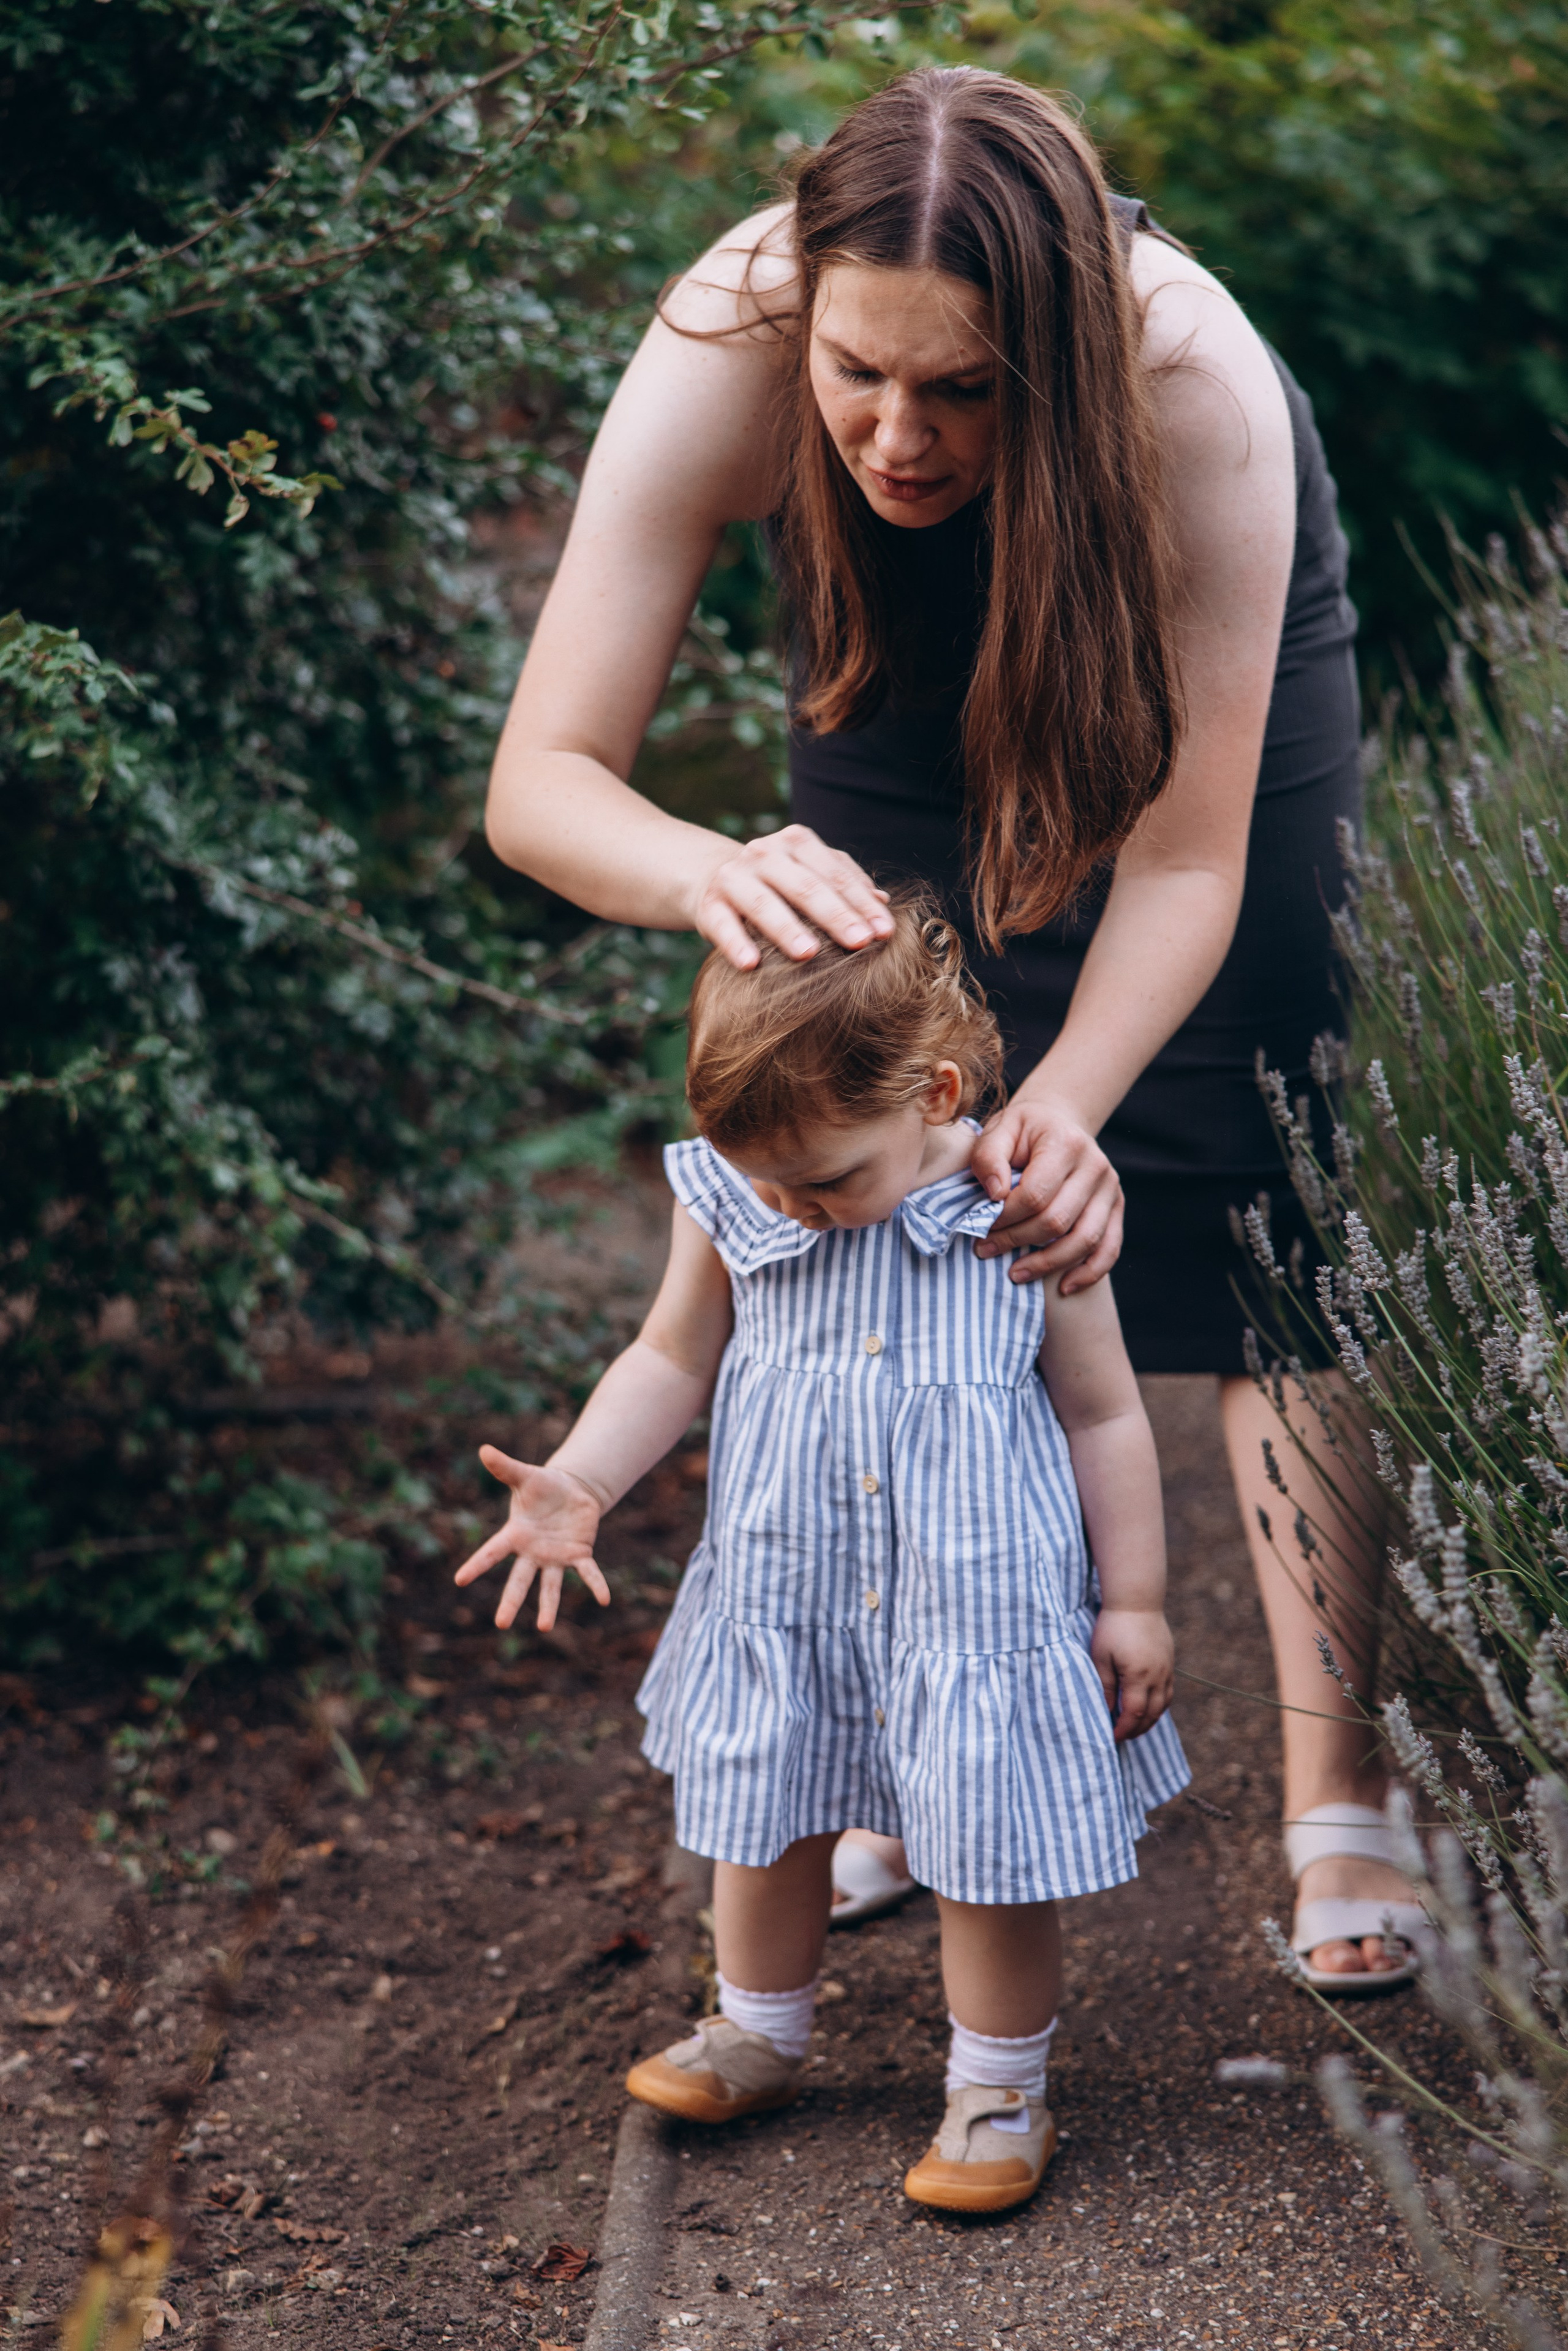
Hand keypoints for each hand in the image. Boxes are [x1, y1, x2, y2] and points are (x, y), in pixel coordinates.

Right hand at [454, 1446, 611, 1631]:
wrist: (571, 1490)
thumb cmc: (542, 1486)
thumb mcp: (524, 1475)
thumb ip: (505, 1467)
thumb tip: (484, 1449)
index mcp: (515, 1535)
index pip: (492, 1552)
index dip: (477, 1565)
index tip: (460, 1580)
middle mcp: (532, 1552)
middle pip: (519, 1580)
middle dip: (511, 1601)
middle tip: (501, 1624)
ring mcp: (555, 1557)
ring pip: (550, 1586)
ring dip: (548, 1606)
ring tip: (544, 1627)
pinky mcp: (578, 1554)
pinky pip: (588, 1573)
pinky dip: (596, 1585)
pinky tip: (605, 1599)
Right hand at [691, 824, 892, 969]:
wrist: (715, 878)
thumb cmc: (779, 883)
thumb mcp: (812, 874)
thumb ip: (845, 884)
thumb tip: (883, 902)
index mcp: (798, 842)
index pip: (837, 874)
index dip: (862, 903)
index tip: (885, 932)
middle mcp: (765, 853)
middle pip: (806, 887)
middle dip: (836, 916)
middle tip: (860, 943)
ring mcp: (735, 876)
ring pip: (764, 903)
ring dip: (787, 929)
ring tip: (809, 954)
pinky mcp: (709, 904)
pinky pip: (723, 925)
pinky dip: (736, 944)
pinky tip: (751, 964)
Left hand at [971, 1094, 1122, 1291]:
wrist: (1059, 1123)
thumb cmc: (1023, 1131)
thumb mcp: (999, 1130)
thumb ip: (989, 1157)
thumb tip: (995, 1194)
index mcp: (1066, 1144)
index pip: (1035, 1195)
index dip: (1005, 1218)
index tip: (979, 1227)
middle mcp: (1096, 1167)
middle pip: (1057, 1220)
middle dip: (1017, 1241)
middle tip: (985, 1250)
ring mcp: (1111, 1189)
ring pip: (1084, 1240)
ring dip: (1047, 1263)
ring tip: (1015, 1274)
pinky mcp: (1116, 1207)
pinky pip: (1109, 1248)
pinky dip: (1089, 1272)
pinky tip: (1064, 1287)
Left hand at [1089, 1607, 1174, 1742]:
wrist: (1137, 1600)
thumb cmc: (1113, 1627)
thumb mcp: (1101, 1656)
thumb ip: (1104, 1686)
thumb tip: (1106, 1711)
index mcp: (1138, 1676)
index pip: (1134, 1714)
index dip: (1123, 1729)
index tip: (1112, 1736)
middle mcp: (1157, 1676)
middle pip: (1152, 1715)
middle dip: (1136, 1730)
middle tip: (1121, 1736)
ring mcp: (1166, 1670)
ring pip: (1163, 1705)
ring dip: (1150, 1720)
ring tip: (1134, 1727)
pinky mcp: (1169, 1662)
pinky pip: (1168, 1692)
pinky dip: (1159, 1705)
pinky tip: (1147, 1707)